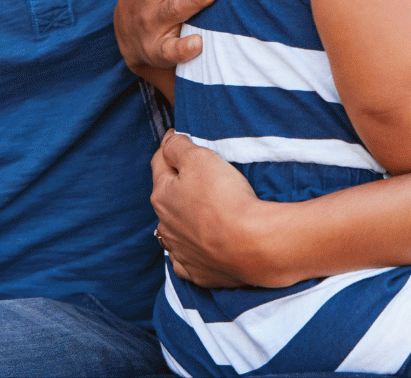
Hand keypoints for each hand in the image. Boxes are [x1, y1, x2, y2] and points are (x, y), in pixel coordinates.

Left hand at [151, 131, 278, 288]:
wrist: (251, 245)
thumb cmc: (225, 197)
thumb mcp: (199, 158)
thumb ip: (177, 146)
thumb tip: (168, 141)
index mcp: (162, 195)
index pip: (159, 162)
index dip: (169, 147)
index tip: (177, 138)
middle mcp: (165, 226)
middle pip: (168, 198)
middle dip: (177, 185)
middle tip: (197, 175)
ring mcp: (180, 252)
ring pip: (176, 230)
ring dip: (184, 220)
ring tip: (202, 212)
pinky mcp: (198, 273)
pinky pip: (188, 260)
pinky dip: (193, 251)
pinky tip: (203, 246)